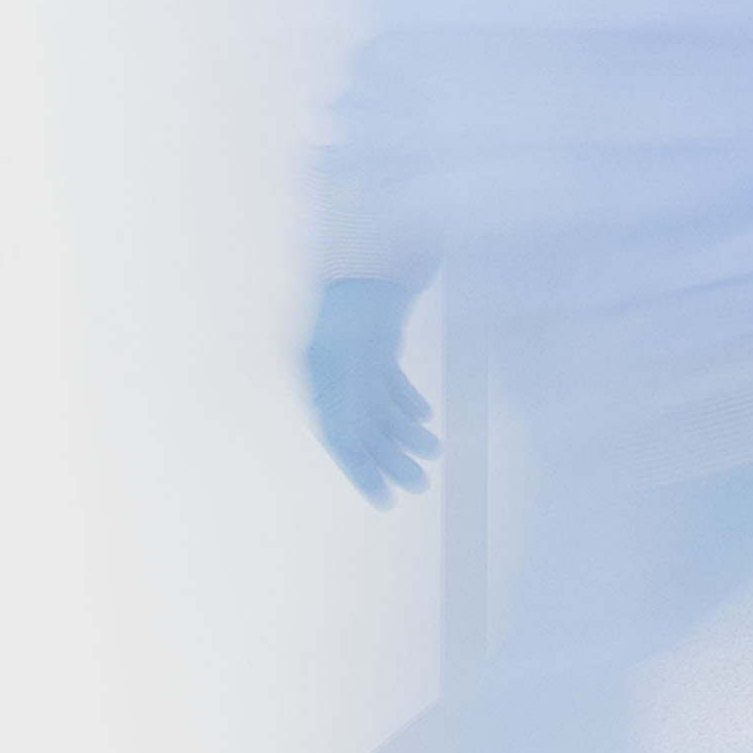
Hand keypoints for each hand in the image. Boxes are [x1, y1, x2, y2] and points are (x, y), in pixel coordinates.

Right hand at [304, 276, 436, 503]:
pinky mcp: (376, 342)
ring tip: (433, 451)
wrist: (376, 252)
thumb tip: (347, 443)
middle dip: (391, 457)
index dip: (361, 471)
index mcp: (319, 378)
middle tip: (420, 485)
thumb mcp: (355, 354)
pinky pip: (388, 382)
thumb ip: (351, 397)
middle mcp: (332, 371)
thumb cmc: (362, 301)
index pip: (339, 436)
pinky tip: (425, 418)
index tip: (383, 499)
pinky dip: (406, 402)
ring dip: (405, 432)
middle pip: (363, 426)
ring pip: (379, 406)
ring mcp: (354, 356)